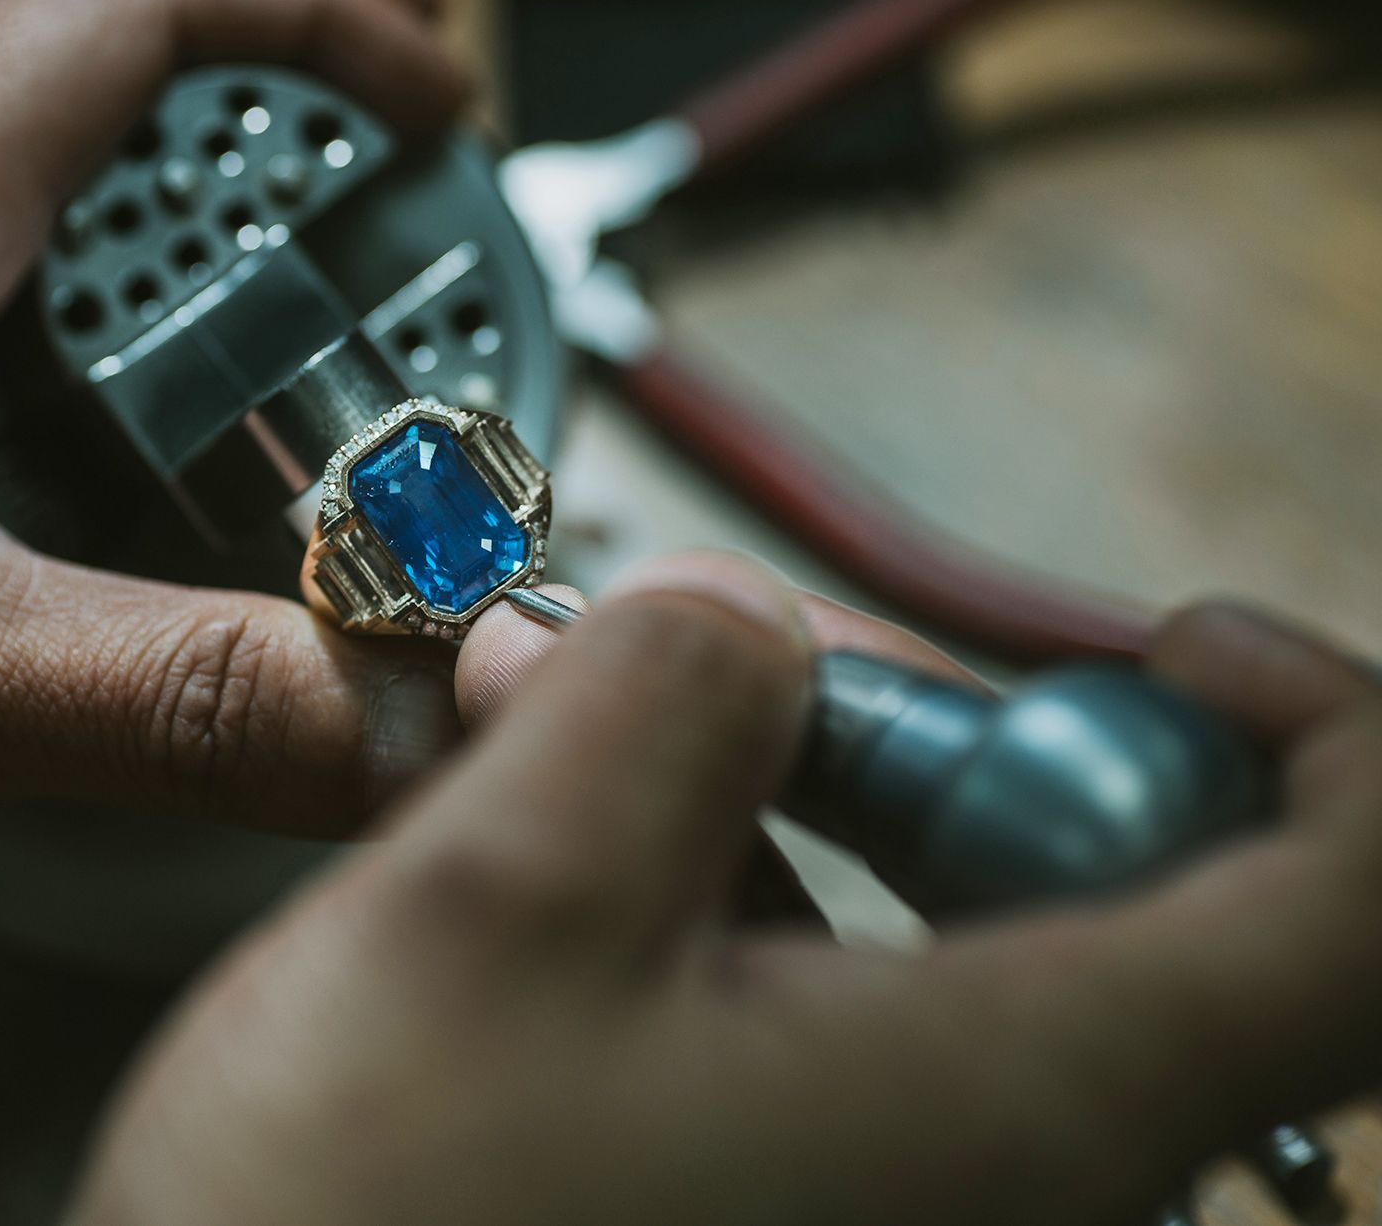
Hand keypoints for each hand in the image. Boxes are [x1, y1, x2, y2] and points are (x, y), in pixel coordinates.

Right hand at [70, 553, 1381, 1225]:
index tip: (1173, 646)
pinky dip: (795, 939)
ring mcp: (930, 1216)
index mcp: (1018, 1106)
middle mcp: (1028, 1188)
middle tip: (760, 710)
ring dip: (845, 840)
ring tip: (628, 804)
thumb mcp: (491, 909)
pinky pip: (895, 1051)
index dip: (1329, 729)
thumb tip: (734, 620)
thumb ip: (654, 700)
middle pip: (1165, 915)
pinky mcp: (833, 1225)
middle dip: (967, 757)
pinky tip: (632, 927)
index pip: (1365, 912)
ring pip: (1001, 974)